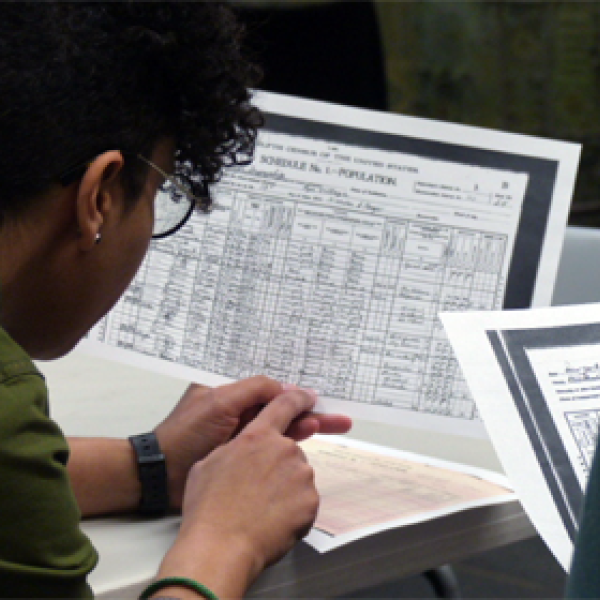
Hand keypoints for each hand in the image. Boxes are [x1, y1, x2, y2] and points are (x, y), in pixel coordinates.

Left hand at [154, 376, 351, 508]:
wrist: (161, 475)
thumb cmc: (184, 435)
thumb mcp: (219, 403)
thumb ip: (253, 390)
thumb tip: (285, 388)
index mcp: (230, 392)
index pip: (270, 387)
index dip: (295, 390)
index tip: (318, 395)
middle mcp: (238, 409)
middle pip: (280, 406)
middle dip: (309, 409)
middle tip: (338, 415)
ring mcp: (241, 434)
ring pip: (281, 426)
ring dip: (307, 425)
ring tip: (336, 424)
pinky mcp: (242, 456)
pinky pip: (272, 445)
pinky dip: (292, 441)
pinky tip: (310, 437)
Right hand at [157, 389, 319, 596]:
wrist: (220, 547)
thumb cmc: (208, 507)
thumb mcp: (209, 463)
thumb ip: (233, 447)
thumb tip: (240, 450)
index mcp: (257, 435)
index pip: (284, 405)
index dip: (297, 398)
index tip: (308, 396)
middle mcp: (283, 449)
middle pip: (288, 449)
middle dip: (277, 464)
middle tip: (256, 488)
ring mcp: (300, 475)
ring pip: (297, 474)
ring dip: (285, 486)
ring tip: (260, 507)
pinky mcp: (310, 501)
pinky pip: (304, 499)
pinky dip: (293, 508)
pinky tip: (272, 519)